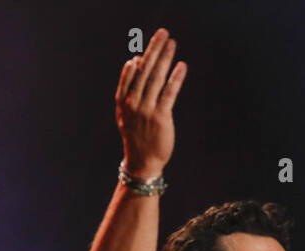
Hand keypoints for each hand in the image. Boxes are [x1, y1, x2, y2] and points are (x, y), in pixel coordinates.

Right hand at [116, 28, 186, 177]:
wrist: (143, 162)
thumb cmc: (137, 136)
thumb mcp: (127, 112)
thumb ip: (129, 87)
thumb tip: (135, 61)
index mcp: (123, 100)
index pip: (131, 72)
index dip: (141, 56)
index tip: (150, 44)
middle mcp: (133, 103)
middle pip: (144, 70)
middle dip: (154, 49)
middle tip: (163, 33)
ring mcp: (146, 110)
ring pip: (156, 78)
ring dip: (164, 58)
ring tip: (172, 43)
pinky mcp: (161, 117)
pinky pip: (169, 93)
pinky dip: (175, 78)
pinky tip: (181, 66)